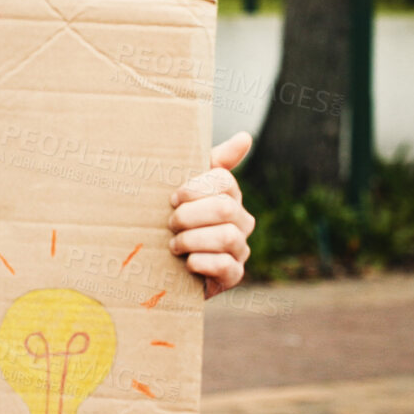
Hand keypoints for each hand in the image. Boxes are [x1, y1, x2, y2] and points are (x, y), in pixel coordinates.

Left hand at [167, 131, 254, 299]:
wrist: (167, 266)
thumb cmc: (178, 220)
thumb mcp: (187, 190)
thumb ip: (214, 162)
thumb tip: (246, 137)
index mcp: (231, 196)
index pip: (224, 181)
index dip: (195, 188)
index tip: (173, 198)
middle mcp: (242, 221)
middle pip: (225, 208)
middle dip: (190, 215)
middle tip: (170, 223)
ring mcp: (240, 250)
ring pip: (227, 237)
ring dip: (193, 239)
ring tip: (174, 244)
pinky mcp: (233, 276)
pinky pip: (226, 267)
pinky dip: (202, 263)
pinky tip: (187, 263)